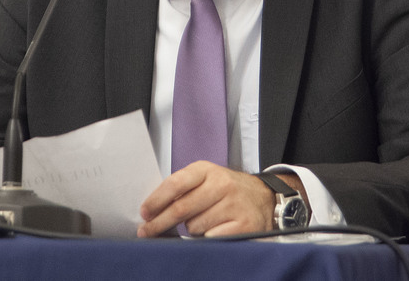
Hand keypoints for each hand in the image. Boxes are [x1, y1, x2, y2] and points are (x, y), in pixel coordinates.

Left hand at [137, 161, 274, 237]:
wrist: (263, 197)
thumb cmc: (227, 189)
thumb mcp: (205, 178)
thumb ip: (182, 189)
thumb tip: (153, 210)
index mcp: (207, 170)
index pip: (175, 184)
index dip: (156, 200)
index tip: (145, 213)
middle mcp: (221, 184)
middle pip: (181, 208)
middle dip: (160, 223)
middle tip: (146, 232)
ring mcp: (233, 204)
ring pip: (195, 226)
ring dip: (191, 229)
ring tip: (203, 221)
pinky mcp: (244, 224)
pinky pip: (211, 237)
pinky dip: (207, 237)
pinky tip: (215, 229)